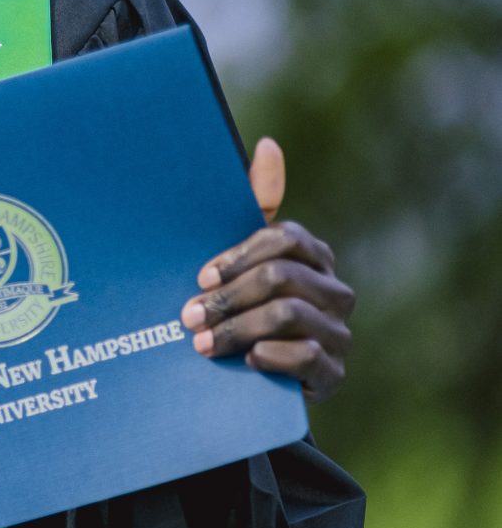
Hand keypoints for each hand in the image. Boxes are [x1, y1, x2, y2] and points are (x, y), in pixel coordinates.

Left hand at [181, 136, 353, 399]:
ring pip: (289, 315)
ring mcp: (339, 332)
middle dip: (229, 296)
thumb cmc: (239, 306)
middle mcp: (335, 291)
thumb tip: (268, 145)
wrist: (245, 382)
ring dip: (238, 328)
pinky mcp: (334, 373)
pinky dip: (269, 357)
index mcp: (313, 256)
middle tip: (189, 316)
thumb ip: (253, 203)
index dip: (240, 256)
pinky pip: (307, 357)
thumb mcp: (237, 259)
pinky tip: (245, 361)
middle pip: (282, 278)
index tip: (202, 276)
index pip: (286, 239)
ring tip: (202, 343)